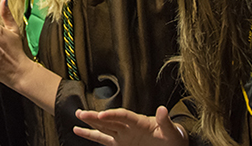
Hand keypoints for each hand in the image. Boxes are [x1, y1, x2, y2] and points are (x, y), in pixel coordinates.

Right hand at [73, 106, 187, 145]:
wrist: (173, 145)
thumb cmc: (173, 137)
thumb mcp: (172, 131)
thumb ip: (165, 121)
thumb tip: (163, 109)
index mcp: (140, 121)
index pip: (123, 116)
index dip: (112, 114)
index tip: (101, 114)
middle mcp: (129, 126)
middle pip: (109, 120)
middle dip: (95, 116)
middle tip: (81, 112)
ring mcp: (123, 135)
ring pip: (104, 127)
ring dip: (91, 122)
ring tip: (78, 115)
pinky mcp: (120, 144)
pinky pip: (103, 139)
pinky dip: (91, 135)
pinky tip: (79, 130)